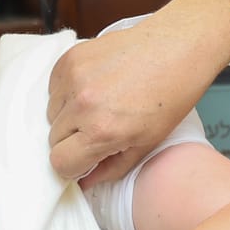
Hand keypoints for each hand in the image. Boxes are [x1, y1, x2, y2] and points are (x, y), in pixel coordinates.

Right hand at [46, 0, 229, 185]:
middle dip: (73, 141)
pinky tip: (95, 87)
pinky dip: (67, 92)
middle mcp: (82, 104)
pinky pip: (54, 87)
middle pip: (54, 139)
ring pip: (51, 112)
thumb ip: (111, 168)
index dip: (74, 165)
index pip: (60, 163)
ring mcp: (74, 78)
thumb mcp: (147, 143)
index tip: (85, 159)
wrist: (178, 47)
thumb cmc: (170, 95)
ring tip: (100, 105)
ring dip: (68, 115)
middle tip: (100, 129)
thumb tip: (85, 182)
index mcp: (102, 130)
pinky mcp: (70, 57)